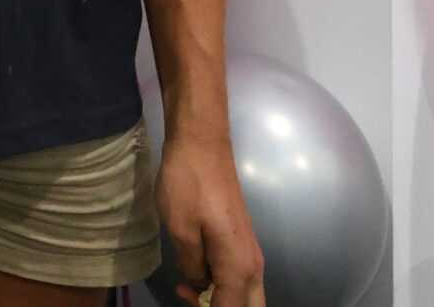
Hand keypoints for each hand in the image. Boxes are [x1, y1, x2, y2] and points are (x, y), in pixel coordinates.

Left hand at [157, 133, 264, 306]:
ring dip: (219, 299)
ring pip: (245, 294)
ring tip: (185, 288)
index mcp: (239, 267)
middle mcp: (253, 265)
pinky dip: (220, 284)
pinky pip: (238, 277)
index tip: (184, 299)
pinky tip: (194, 272)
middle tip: (190, 298)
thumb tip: (199, 284)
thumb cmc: (188, 184)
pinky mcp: (241, 241)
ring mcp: (250, 253)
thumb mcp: (180, 230)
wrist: (202, 143)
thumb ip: (192, 267)